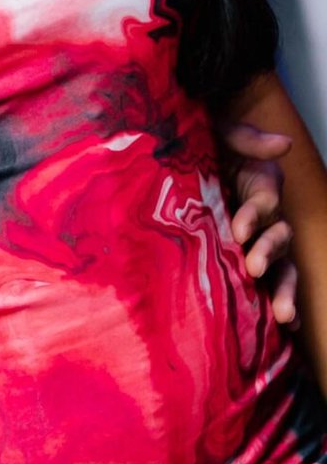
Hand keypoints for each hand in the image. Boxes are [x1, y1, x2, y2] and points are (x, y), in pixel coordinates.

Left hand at [218, 118, 297, 326]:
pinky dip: (276, 304)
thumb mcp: (222, 132)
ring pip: (280, 267)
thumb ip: (248, 139)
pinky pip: (265, 283)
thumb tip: (284, 144)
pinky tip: (286, 331)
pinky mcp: (241, 257)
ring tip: (283, 316)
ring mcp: (256, 240)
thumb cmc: (201, 142)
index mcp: (261, 186)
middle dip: (270, 256)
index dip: (253, 217)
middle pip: (279, 240)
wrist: (177, 153)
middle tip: (255, 269)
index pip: (263, 204)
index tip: (237, 231)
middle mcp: (264, 216)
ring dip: (283, 290)